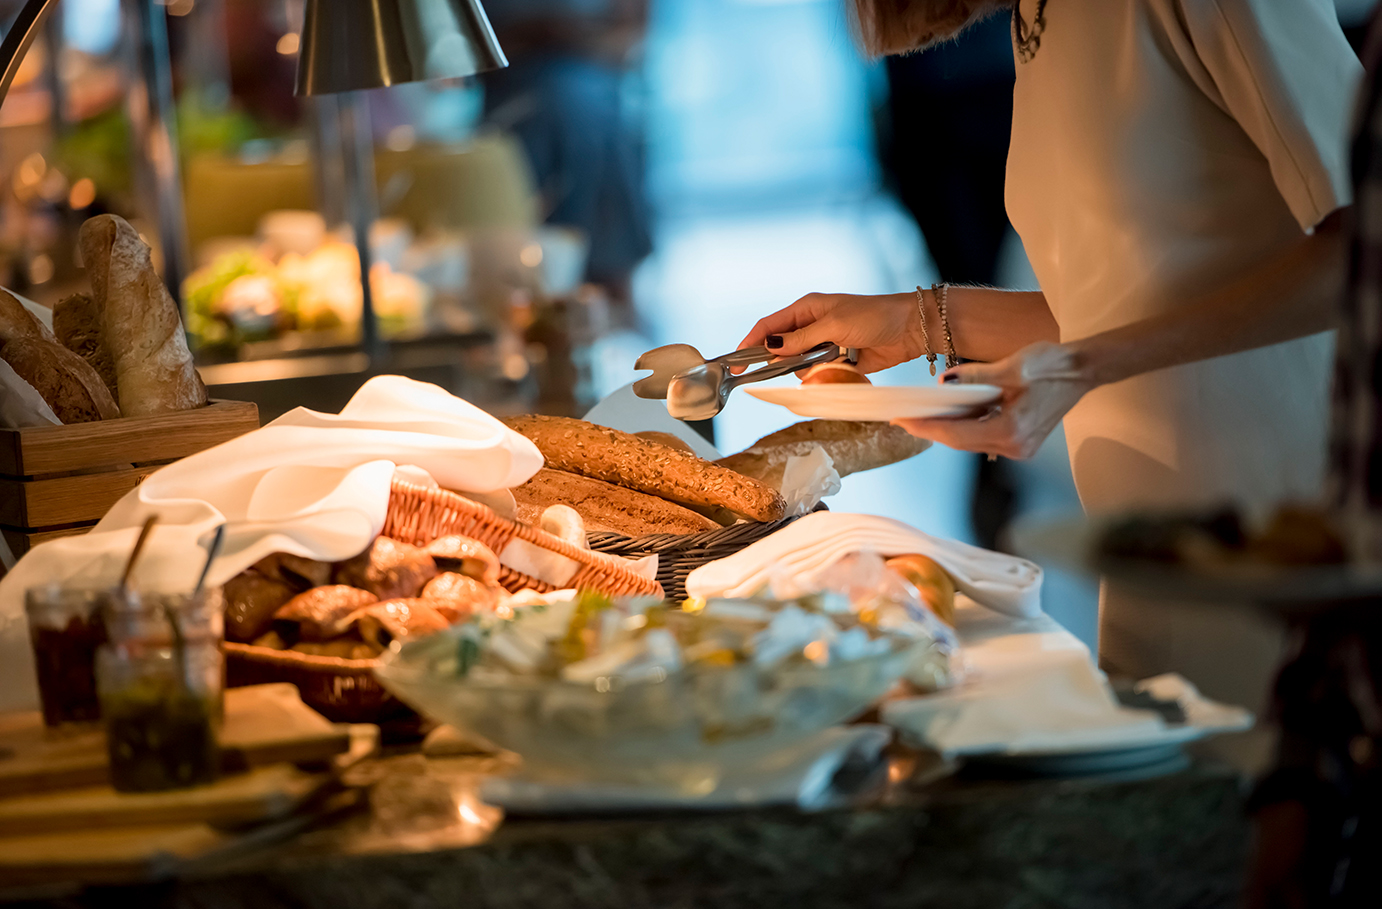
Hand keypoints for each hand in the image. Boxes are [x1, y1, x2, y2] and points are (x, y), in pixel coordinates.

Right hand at [737, 292, 922, 373]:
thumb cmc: (873, 316)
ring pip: (799, 365)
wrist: (908, 329)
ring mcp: (823, 345)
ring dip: (808, 368)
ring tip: (833, 359)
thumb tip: (770, 345)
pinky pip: (818, 374)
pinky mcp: (837, 361)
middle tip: (786, 367)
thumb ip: (800, 338)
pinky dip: (823, 375)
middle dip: (782, 360)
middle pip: (781, 348)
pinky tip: (842, 365)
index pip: (769, 325)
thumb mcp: (833, 324)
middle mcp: (811, 327)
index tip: (737, 361)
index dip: (750, 342)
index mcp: (806, 309)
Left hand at [892, 342, 1092, 459]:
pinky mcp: (1021, 440)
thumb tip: (944, 382)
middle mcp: (1015, 446)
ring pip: (971, 440)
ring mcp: (1019, 447)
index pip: (956, 434)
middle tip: (902, 417)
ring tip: (920, 414)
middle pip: (960, 441)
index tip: (901, 421)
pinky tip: (950, 412)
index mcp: (1010, 431)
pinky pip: (984, 435)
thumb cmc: (1053, 366)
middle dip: (931, 429)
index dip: (925, 427)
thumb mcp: (1010, 368)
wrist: (1084, 369)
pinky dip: (966, 424)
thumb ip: (974, 378)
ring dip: (948, 427)